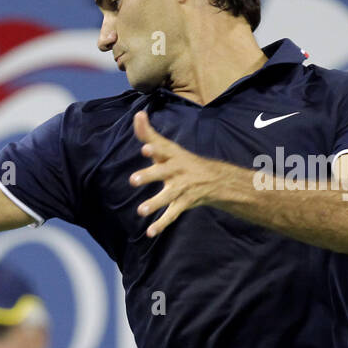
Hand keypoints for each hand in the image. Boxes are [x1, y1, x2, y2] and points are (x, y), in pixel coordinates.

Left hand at [129, 111, 225, 237]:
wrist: (214, 179)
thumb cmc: (180, 161)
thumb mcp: (167, 148)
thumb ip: (149, 133)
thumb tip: (137, 115)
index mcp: (172, 156)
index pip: (163, 150)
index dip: (155, 149)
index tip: (146, 148)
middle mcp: (177, 171)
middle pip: (163, 172)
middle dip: (149, 175)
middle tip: (133, 179)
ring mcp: (181, 188)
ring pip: (168, 196)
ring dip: (155, 203)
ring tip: (141, 210)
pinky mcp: (183, 203)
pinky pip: (172, 214)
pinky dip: (161, 224)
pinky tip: (150, 232)